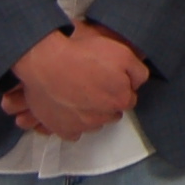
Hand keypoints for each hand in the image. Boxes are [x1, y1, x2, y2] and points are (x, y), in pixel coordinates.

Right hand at [7, 25, 145, 140]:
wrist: (46, 62)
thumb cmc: (83, 54)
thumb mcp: (122, 52)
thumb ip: (138, 71)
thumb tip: (137, 83)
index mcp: (121, 99)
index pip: (129, 98)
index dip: (120, 87)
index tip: (109, 78)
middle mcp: (104, 117)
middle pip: (112, 112)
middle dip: (107, 101)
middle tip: (93, 84)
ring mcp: (82, 126)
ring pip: (94, 123)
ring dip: (91, 112)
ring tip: (79, 94)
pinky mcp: (63, 129)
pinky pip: (74, 132)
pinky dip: (73, 123)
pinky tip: (69, 108)